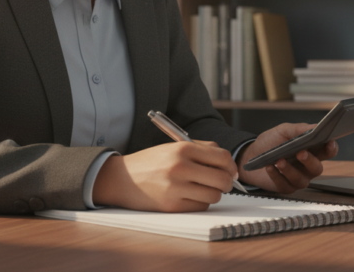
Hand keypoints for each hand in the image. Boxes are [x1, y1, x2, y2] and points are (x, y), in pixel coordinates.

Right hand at [92, 141, 236, 211]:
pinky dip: (200, 203)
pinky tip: (190, 196)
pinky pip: (200, 206)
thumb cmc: (151, 162)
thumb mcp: (174, 147)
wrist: (122, 178)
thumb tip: (228, 163)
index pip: (222, 157)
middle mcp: (180, 167)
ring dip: (213, 193)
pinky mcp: (172, 206)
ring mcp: (176, 188)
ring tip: (203, 189)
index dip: (231, 166)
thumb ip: (201, 149)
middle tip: (223, 183)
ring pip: (214, 195)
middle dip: (227, 182)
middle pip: (222, 178)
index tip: (231, 171)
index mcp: (183, 149)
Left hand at [236, 123, 338, 192]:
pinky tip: (270, 167)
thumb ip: (299, 129)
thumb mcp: (284, 130)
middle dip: (310, 161)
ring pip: (301, 179)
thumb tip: (314, 127)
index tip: (328, 142)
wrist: (251, 155)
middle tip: (301, 153)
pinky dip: (276, 175)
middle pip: (317, 168)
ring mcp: (297, 178)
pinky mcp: (285, 187)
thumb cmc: (270, 143)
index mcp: (311, 151)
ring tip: (280, 161)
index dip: (331, 148)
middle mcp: (307, 167)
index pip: (327, 151)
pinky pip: (285, 184)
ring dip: (290, 170)